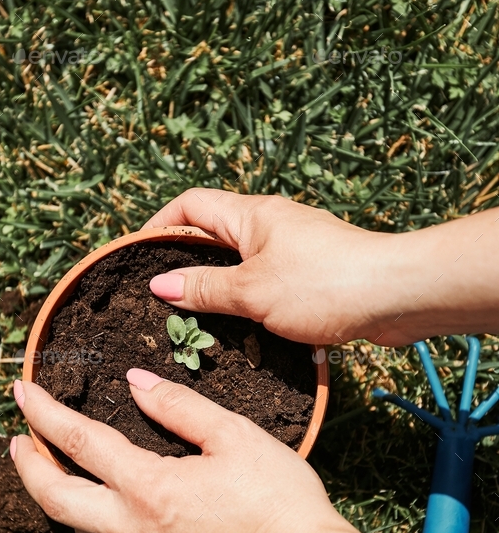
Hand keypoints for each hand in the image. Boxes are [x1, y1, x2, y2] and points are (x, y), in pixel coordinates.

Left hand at [10, 371, 343, 532]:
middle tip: (15, 441)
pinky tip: (101, 515)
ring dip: (53, 501)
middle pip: (55, 499)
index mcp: (149, 488)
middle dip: (26, 466)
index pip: (78, 442)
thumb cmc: (280, 503)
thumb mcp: (236, 437)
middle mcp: (135, 529)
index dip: (43, 413)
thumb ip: (181, 408)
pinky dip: (87, 527)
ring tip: (52, 474)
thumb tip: (138, 386)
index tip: (22, 392)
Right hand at [143, 188, 398, 344]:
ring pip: (241, 262)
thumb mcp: (252, 290)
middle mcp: (271, 224)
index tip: (137, 255)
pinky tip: (242, 327)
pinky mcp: (313, 273)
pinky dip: (248, 299)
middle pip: (213, 234)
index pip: (190, 205)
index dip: (159, 225)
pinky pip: (266, 281)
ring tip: (194, 317)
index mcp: (251, 215)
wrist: (396, 294)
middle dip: (185, 261)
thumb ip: (205, 288)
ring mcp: (294, 248)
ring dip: (218, 286)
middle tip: (160, 295)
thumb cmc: (324, 284)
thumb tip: (159, 284)